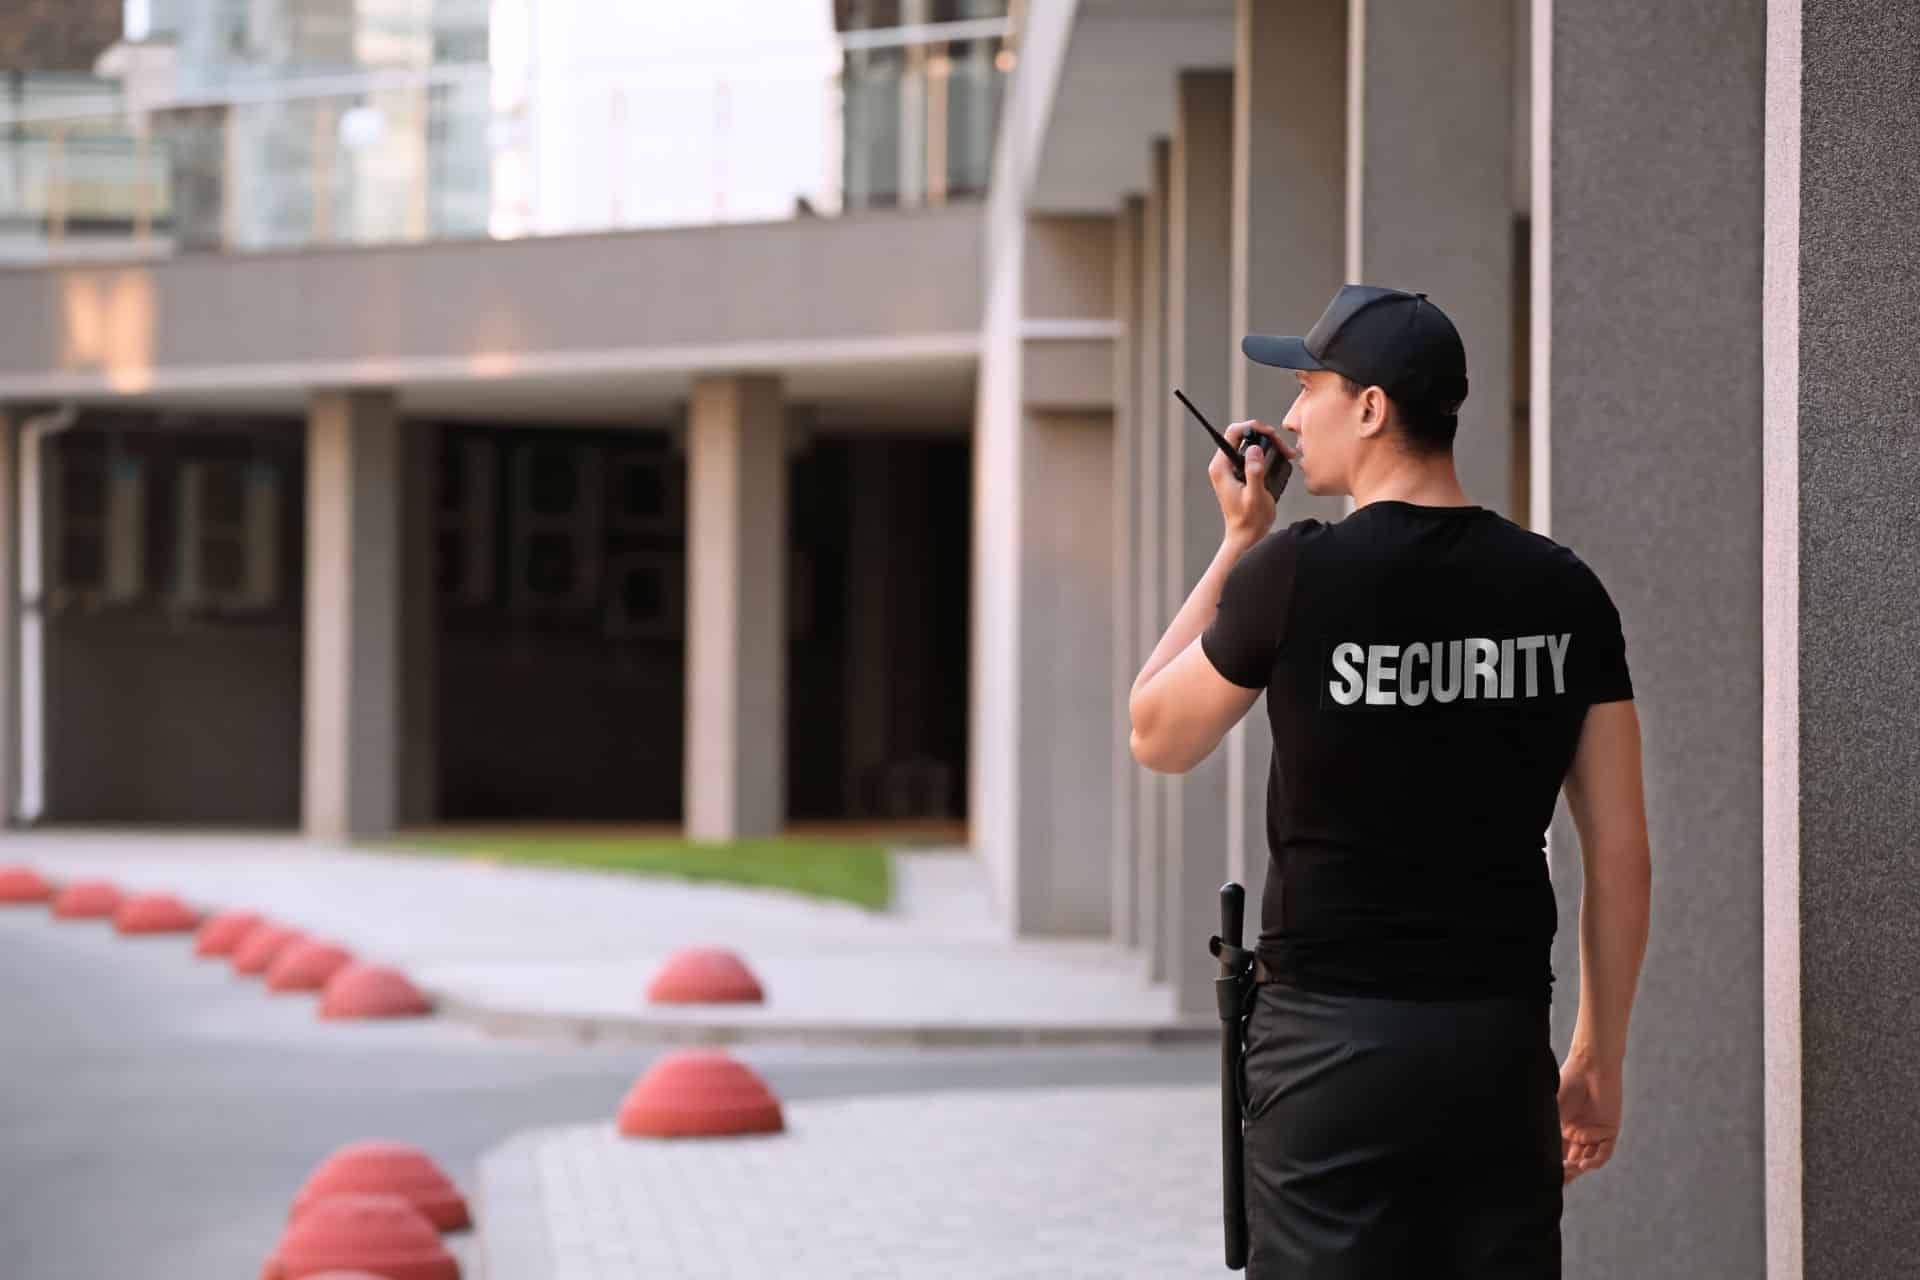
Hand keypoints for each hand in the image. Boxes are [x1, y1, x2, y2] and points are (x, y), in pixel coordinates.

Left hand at [1210, 420, 1293, 545]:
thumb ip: (1254, 471)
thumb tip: (1255, 449)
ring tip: (1285, 453)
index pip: (1233, 433)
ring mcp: (1230, 469)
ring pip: (1249, 444)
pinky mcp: (1239, 474)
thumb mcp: (1255, 496)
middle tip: (1283, 447)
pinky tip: (1280, 459)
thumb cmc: (1249, 520)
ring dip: (1268, 445)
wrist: (1246, 537)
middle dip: (1265, 436)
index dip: (1253, 427)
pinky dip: (1267, 454)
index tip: (1271, 434)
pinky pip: (1252, 455)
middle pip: (1242, 436)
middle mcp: (1223, 465)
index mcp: (1221, 468)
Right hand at [1556, 1052, 1622, 1184]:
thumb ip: (1545, 1128)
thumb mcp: (1551, 1108)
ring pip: (1587, 1159)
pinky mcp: (1609, 1131)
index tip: (1543, 1173)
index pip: (1557, 1153)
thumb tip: (1526, 1147)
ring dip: (1579, 1168)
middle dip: (1565, 1171)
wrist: (1590, 1066)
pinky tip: (1585, 1164)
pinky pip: (1604, 1152)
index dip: (1552, 1165)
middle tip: (1558, 1175)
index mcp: (1561, 1128)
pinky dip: (1595, 1161)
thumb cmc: (1567, 1082)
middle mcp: (1577, 1134)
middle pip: (1572, 1160)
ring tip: (1570, 1168)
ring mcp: (1593, 1133)